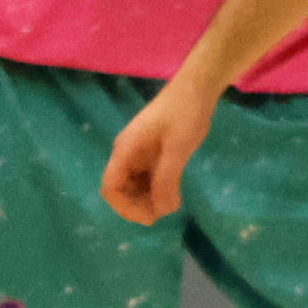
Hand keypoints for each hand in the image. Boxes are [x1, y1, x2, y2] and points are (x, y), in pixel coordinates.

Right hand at [103, 80, 217, 222]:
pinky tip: (173, 196)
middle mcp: (127, 153)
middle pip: (121, 188)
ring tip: (170, 207)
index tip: (147, 219)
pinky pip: (147, 176)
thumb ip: (166, 178)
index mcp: (125, 150)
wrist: (196, 88)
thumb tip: (159, 209)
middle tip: (163, 215)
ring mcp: (139, 152)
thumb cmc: (185, 114)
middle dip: (137, 205)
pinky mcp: (152, 151)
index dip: (124, 207)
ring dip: (147, 199)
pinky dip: (156, 189)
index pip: (111, 187)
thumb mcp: (177, 148)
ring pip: (134, 184)